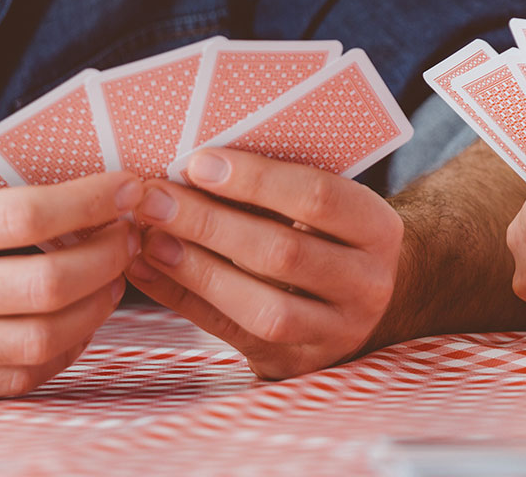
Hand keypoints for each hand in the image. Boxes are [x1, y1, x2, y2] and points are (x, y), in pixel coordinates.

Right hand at [0, 165, 139, 401]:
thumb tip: (53, 184)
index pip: (26, 216)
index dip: (91, 200)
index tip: (125, 186)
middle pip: (48, 284)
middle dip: (108, 255)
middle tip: (129, 232)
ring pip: (43, 338)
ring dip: (97, 306)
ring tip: (110, 277)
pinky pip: (16, 378)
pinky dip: (61, 350)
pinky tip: (74, 322)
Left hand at [127, 149, 399, 378]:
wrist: (367, 300)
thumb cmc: (329, 234)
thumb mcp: (326, 203)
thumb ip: (276, 186)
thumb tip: (191, 166)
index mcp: (377, 230)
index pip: (319, 198)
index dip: (254, 179)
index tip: (196, 162)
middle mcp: (367, 286)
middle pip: (284, 253)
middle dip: (209, 223)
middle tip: (153, 198)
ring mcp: (335, 333)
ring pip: (263, 307)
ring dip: (196, 268)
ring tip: (149, 237)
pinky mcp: (296, 363)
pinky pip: (233, 335)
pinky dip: (183, 299)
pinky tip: (148, 269)